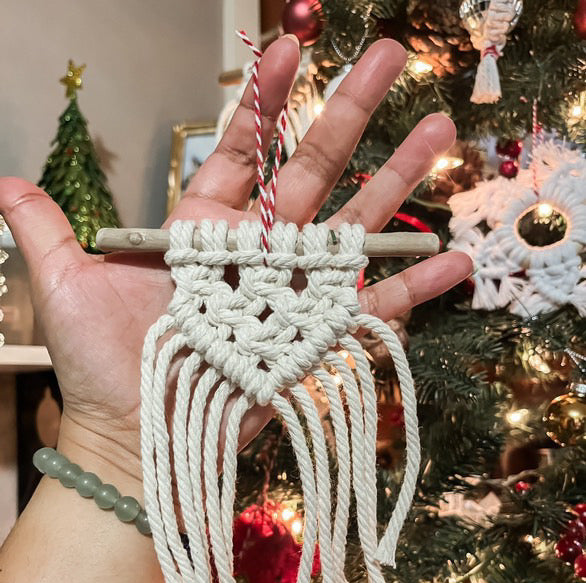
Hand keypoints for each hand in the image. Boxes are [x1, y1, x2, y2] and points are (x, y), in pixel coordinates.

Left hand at [0, 36, 470, 480]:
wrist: (134, 437)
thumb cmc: (101, 366)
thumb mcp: (65, 286)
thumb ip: (45, 229)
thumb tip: (3, 180)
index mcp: (202, 231)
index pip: (242, 152)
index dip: (267, 100)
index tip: (292, 47)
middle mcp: (254, 255)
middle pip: (313, 173)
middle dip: (351, 113)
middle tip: (391, 58)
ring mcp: (290, 294)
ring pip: (353, 228)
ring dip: (399, 183)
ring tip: (441, 134)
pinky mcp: (313, 339)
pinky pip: (372, 309)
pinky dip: (414, 288)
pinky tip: (456, 260)